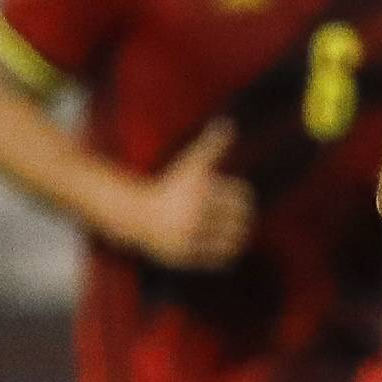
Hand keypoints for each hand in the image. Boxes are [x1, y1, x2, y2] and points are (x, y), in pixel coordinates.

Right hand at [124, 122, 253, 270]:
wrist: (137, 215)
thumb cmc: (170, 186)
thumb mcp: (190, 164)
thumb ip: (212, 145)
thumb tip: (228, 123)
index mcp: (198, 192)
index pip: (240, 198)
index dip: (244, 198)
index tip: (240, 199)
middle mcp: (192, 216)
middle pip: (240, 221)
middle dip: (244, 219)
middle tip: (244, 217)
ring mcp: (188, 237)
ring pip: (233, 242)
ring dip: (239, 237)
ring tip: (238, 230)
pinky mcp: (185, 256)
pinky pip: (220, 258)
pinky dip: (227, 252)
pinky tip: (225, 243)